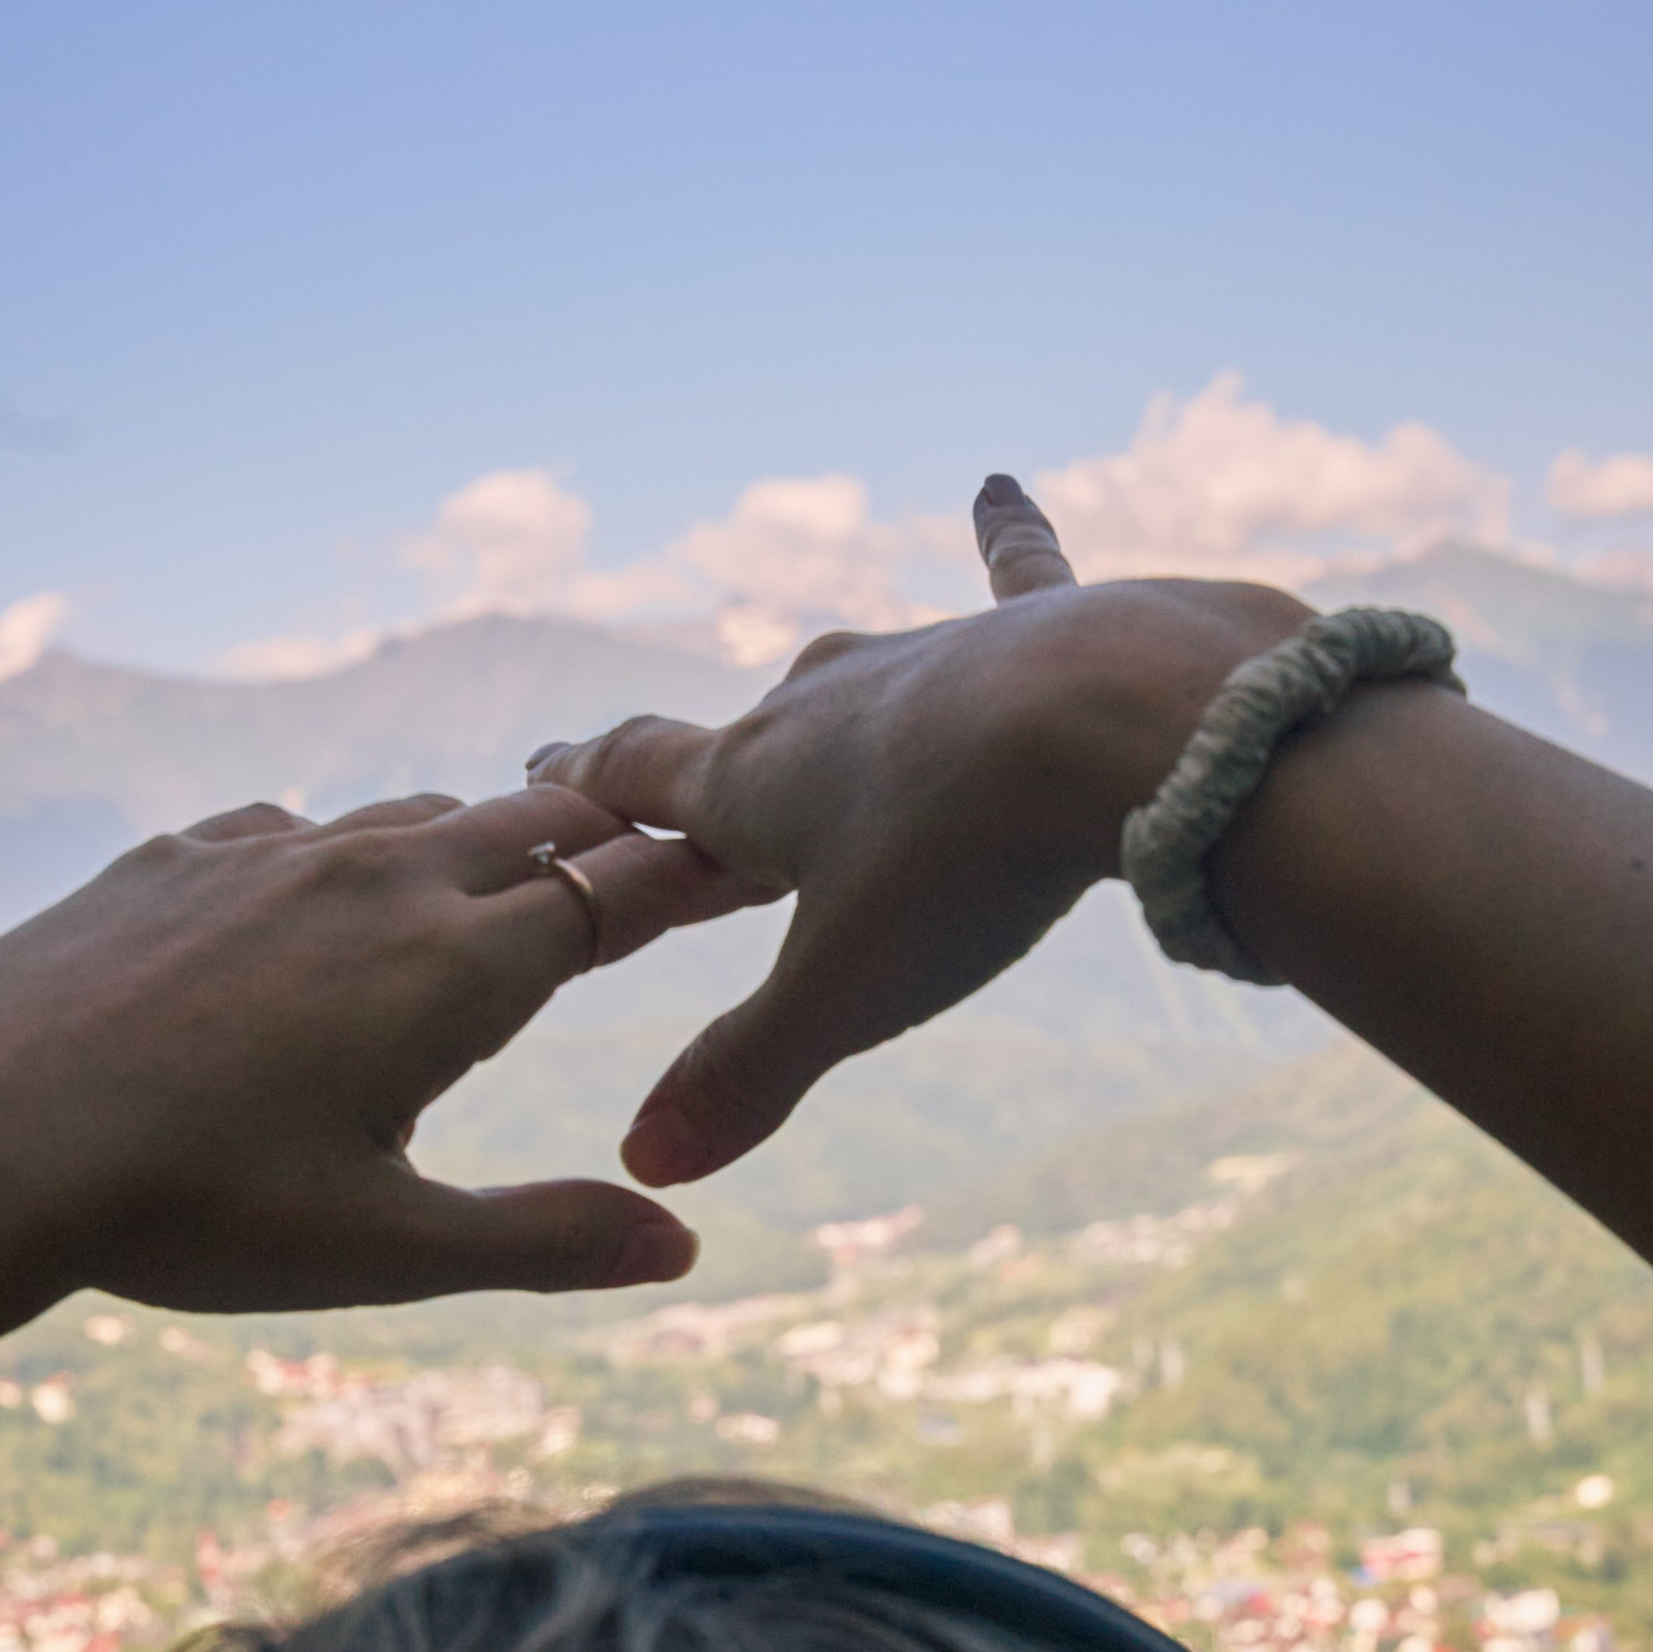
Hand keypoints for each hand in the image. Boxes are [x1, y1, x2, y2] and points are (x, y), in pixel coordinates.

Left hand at [0, 782, 751, 1314]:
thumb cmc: (190, 1213)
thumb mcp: (388, 1254)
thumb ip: (543, 1240)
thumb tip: (680, 1249)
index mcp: (454, 968)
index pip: (612, 895)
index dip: (686, 880)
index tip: (744, 865)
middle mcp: (375, 880)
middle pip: (529, 822)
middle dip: (601, 833)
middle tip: (655, 837)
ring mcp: (267, 854)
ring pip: (412, 815)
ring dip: (477, 836)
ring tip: (510, 858)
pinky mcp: (173, 858)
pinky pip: (293, 827)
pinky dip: (345, 850)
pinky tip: (324, 882)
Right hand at [526, 478, 1305, 1182]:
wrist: (1114, 721)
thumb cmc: (963, 862)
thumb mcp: (842, 995)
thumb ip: (743, 1074)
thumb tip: (641, 1165)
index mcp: (750, 783)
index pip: (634, 780)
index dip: (582, 788)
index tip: (537, 774)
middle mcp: (818, 701)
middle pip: (742, 740)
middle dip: (710, 772)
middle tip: (673, 784)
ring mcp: (927, 654)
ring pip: (856, 679)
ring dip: (837, 706)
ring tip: (814, 709)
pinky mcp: (1038, 625)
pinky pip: (1009, 576)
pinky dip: (1001, 539)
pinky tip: (998, 486)